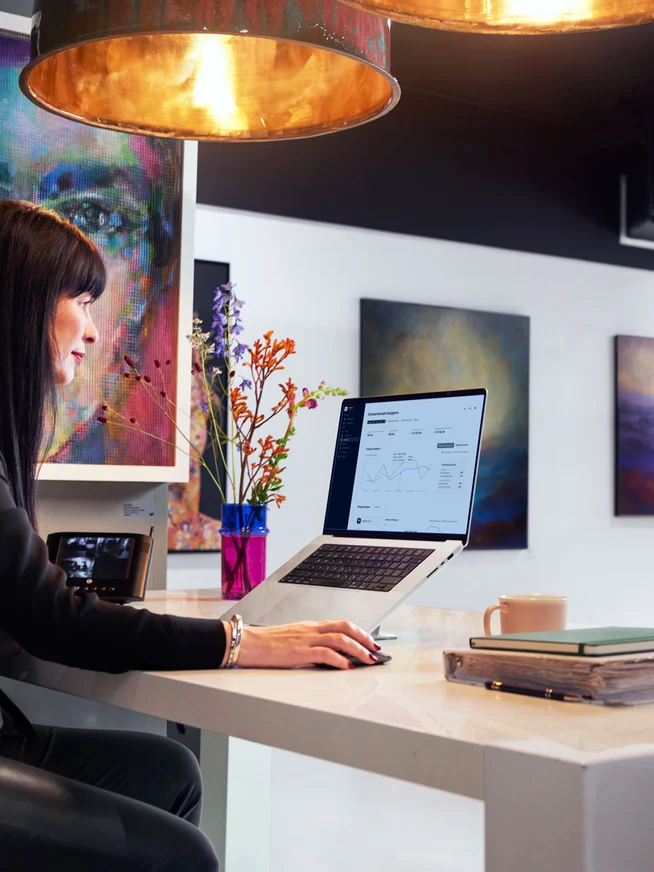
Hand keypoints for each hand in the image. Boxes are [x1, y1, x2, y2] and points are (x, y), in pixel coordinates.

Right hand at [233, 620, 381, 669]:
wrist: (247, 643)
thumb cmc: (267, 644)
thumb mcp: (293, 640)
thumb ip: (312, 644)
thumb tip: (331, 656)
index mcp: (310, 626)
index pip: (341, 624)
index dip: (360, 631)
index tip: (371, 642)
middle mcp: (311, 629)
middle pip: (345, 628)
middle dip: (365, 638)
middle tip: (376, 650)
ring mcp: (305, 639)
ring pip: (340, 639)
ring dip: (357, 649)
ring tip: (368, 660)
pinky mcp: (298, 651)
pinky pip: (325, 653)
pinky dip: (340, 660)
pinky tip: (347, 667)